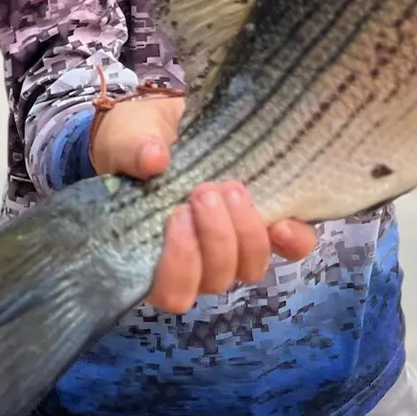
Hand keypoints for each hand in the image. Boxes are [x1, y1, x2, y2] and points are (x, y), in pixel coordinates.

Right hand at [89, 94, 318, 313]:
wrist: (166, 123)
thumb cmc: (137, 142)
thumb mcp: (126, 139)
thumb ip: (131, 150)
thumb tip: (153, 159)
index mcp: (153, 255)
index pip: (170, 292)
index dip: (180, 265)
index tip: (178, 215)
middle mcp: (197, 262)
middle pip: (215, 280)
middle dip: (215, 238)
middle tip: (203, 190)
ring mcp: (233, 246)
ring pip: (250, 268)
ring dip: (245, 233)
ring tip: (231, 188)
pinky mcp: (265, 224)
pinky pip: (290, 248)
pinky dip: (291, 239)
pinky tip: (281, 219)